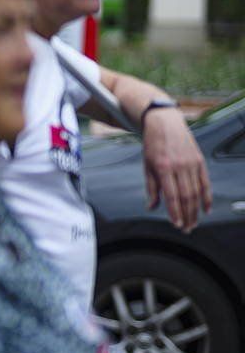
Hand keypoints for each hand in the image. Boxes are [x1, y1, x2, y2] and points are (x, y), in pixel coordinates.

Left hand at [141, 107, 211, 231]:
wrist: (165, 124)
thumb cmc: (153, 145)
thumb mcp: (146, 166)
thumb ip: (151, 188)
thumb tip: (151, 207)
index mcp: (164, 167)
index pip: (172, 195)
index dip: (175, 212)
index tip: (177, 224)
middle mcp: (180, 166)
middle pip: (187, 196)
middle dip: (187, 215)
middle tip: (186, 228)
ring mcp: (192, 163)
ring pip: (196, 192)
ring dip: (196, 210)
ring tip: (194, 223)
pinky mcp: (200, 161)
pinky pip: (205, 183)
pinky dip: (207, 197)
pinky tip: (205, 209)